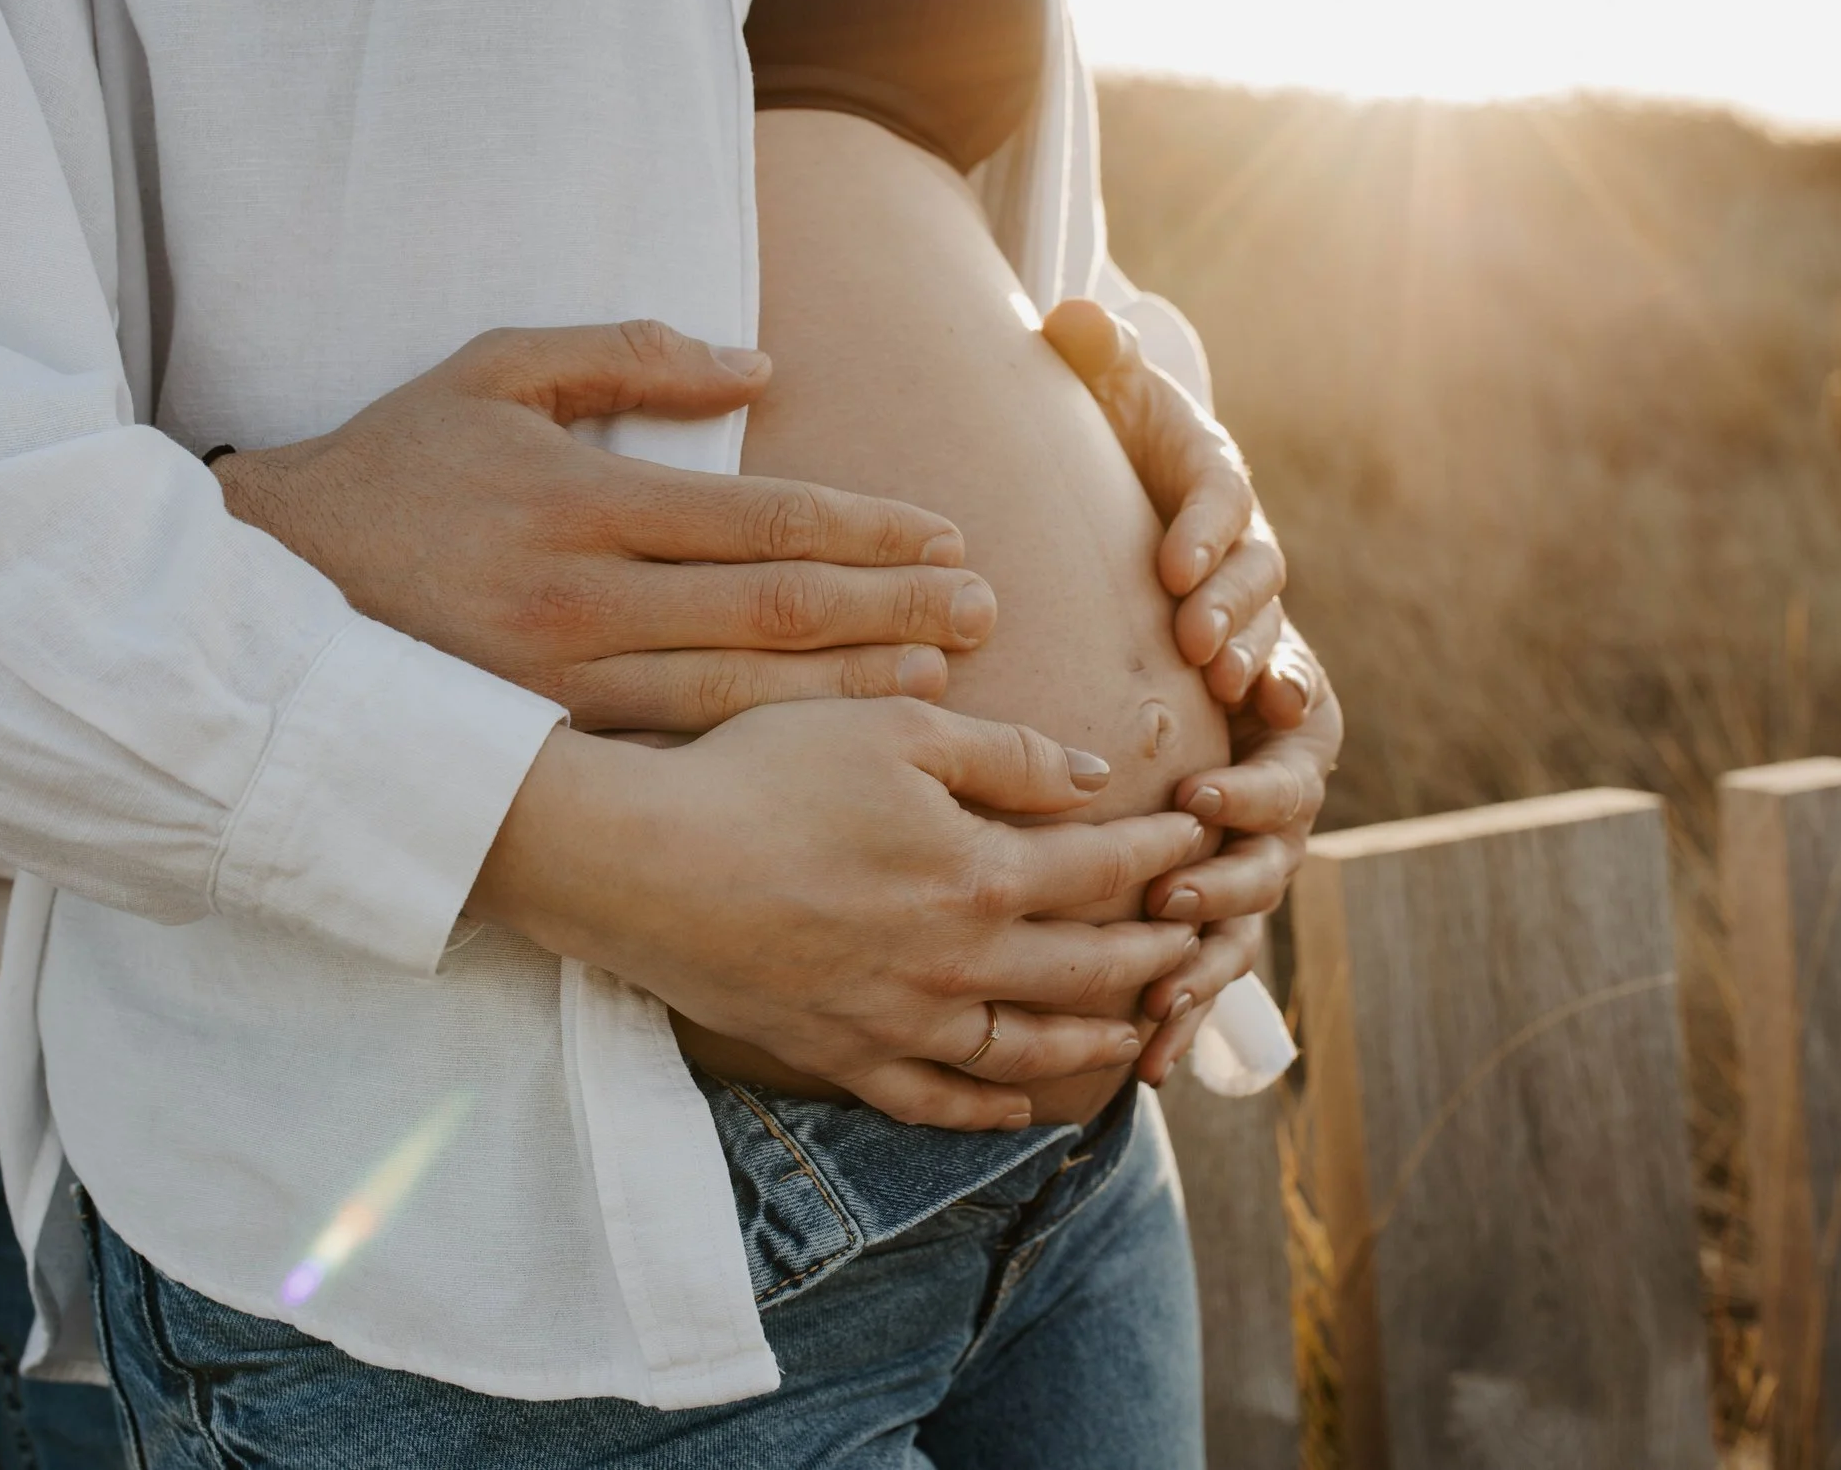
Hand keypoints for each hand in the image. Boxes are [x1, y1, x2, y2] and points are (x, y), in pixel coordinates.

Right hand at [214, 321, 998, 732]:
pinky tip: (835, 741)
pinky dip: (769, 742)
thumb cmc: (393, 464)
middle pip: (774, 612)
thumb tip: (758, 368)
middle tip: (987, 612)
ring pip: (741, 693)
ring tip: (945, 679)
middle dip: (893, 612)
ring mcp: (563, 683)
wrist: (268, 586)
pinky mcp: (546, 739)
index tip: (945, 535)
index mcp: (580, 501)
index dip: (867, 532)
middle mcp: (581, 600)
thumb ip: (626, 358)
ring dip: (854, 690)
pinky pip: (679, 745)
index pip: (761, 520)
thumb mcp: (494, 371)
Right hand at [469, 697, 1209, 1130]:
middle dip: (1154, 952)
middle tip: (1197, 942)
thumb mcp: (895, 731)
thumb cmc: (763, 773)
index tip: (1198, 838)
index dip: (1159, 852)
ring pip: (1025, 1048)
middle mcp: (956, 963)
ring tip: (1137, 1030)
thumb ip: (1006, 756)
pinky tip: (1020, 1107)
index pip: (1101, 867)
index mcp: (980, 873)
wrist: (641, 864)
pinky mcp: (840, 1055)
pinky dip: (989, 1109)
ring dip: (1094, 1039)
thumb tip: (1095, 779)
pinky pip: (934, 1102)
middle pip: (1085, 968)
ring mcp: (900, 1022)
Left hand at [1042, 300, 1284, 704]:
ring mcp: (1245, 594)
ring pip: (1268, 629)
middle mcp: (1243, 536)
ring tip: (1216, 685)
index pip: (1221, 496)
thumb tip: (1072, 317)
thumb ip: (1092, 351)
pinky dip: (1274, 700)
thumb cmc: (1110, 429)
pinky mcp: (1236, 643)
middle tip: (1196, 642)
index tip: (1172, 566)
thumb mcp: (1103, 386)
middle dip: (1231, 607)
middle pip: (1256, 573)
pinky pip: (1272, 678)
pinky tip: (1264, 721)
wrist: (1119, 478)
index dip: (1206, 531)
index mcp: (1212, 469)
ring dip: (1248, 657)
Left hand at [1135, 626, 1341, 1081]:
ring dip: (1202, 968)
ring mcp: (1250, 876)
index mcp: (1296, 751)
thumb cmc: (1213, 633)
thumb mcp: (1242, 631)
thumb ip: (1264, 656)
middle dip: (1221, 890)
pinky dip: (1182, 1020)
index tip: (1195, 794)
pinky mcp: (1214, 921)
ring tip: (1159, 996)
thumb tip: (1276, 690)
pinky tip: (1151, 1064)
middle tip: (1171, 895)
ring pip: (1238, 937)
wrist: (1199, 657)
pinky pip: (1204, 977)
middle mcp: (1282, 822)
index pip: (1284, 785)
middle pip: (1267, 872)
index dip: (1245, 796)